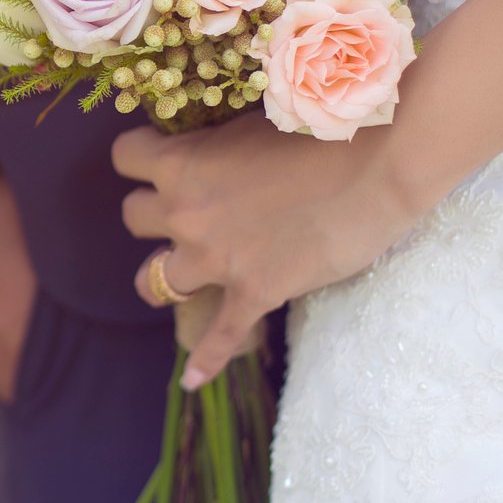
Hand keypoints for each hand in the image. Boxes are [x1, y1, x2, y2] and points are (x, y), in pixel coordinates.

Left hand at [112, 117, 426, 389]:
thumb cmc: (320, 129)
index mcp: (181, 162)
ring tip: (178, 275)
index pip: (125, 157)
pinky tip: (191, 380)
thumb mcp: (251, 122)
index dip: (141, 157)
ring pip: (153, 280)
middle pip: (133, 217)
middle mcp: (185, 212)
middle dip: (155, 213)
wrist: (377, 165)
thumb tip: (208, 147)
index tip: (161, 158)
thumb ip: (216, 143)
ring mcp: (216, 258)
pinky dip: (204, 362)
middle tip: (184, 210)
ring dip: (164, 275)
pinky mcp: (252, 293)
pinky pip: (217, 338)